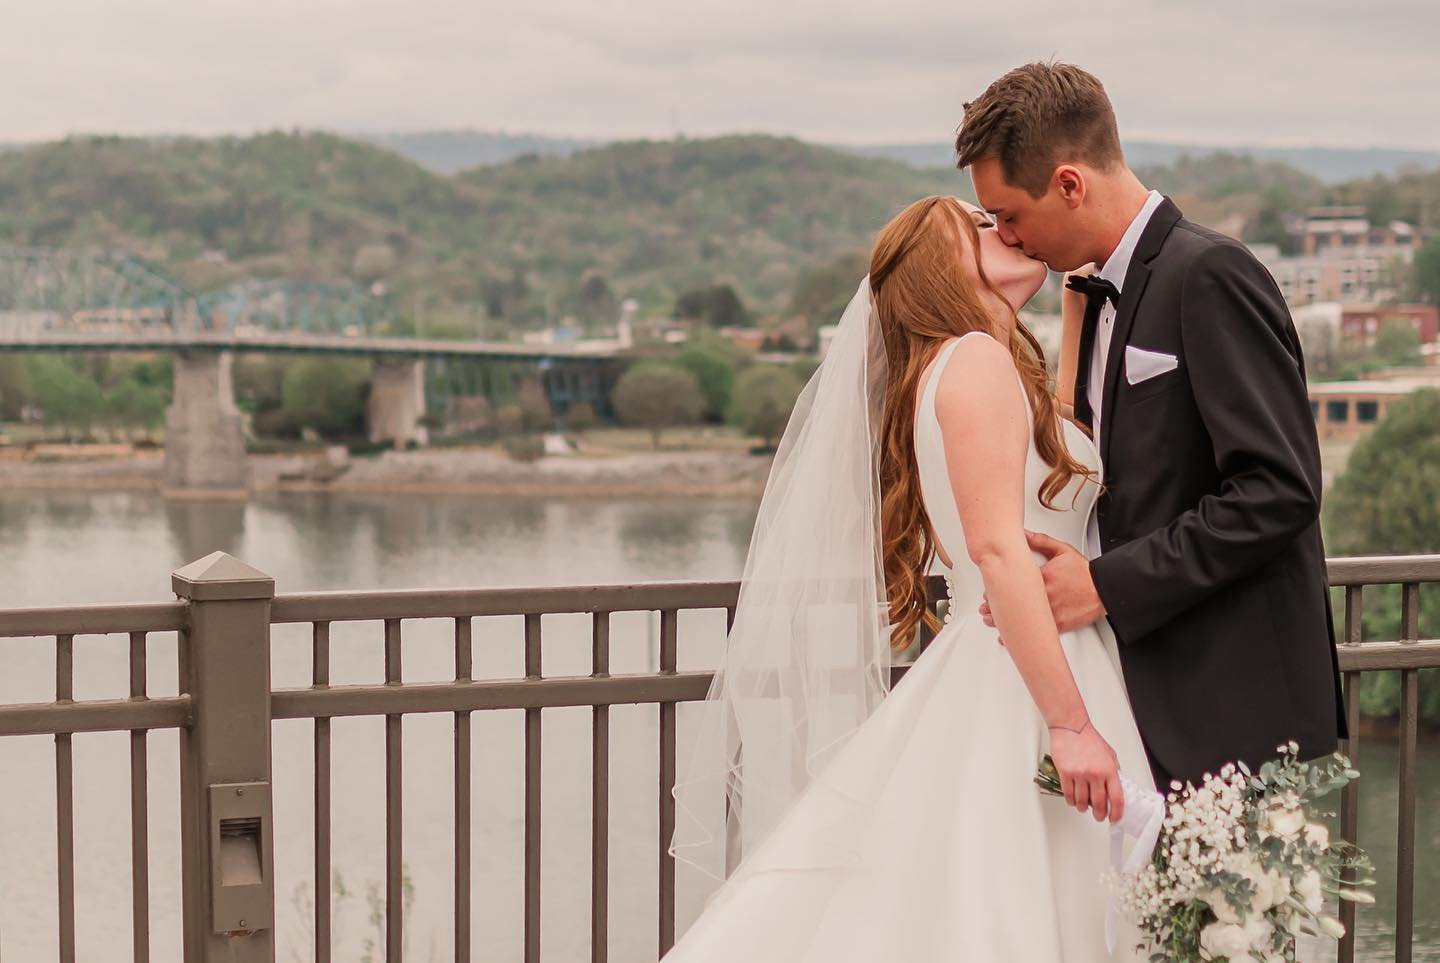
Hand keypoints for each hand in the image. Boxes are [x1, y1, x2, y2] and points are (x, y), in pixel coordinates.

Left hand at [980, 530, 1104, 633]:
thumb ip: (1040, 541)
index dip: (995, 588)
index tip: (988, 590)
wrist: (1105, 589)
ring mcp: (1051, 612)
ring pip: (1020, 620)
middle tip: (984, 608)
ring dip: (1002, 622)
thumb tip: (1022, 534)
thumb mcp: (1062, 551)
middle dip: (994, 607)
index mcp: (1041, 577)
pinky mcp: (1058, 624)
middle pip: (1012, 603)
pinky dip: (1020, 637)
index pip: (1011, 582)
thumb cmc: (1084, 573)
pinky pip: (1036, 633)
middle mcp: (1044, 596)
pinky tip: (1007, 638)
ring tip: (990, 621)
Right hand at [1048, 720, 1124, 823]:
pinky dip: (1071, 801)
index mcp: (1109, 769)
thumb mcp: (1109, 754)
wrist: (1071, 727)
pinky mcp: (1065, 773)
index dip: (1117, 812)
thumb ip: (1114, 771)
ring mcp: (1079, 774)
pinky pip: (1068, 794)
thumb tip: (1116, 786)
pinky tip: (1073, 800)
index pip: (1116, 798)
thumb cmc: (1088, 738)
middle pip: (1099, 803)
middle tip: (1099, 816)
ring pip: (1082, 801)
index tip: (1115, 818)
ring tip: (1084, 807)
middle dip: (1099, 814)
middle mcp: (1095, 773)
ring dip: (1083, 808)